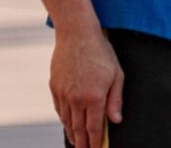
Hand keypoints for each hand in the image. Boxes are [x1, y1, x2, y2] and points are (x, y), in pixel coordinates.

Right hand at [51, 24, 122, 147]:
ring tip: (77, 142)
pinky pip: (59, 109)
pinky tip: (68, 124)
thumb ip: (116, 100)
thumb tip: (116, 121)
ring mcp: (63, 93)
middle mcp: (76, 98)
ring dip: (72, 134)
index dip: (94, 142)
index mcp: (94, 97)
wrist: (76, 34)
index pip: (93, 128)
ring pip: (67, 121)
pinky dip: (64, 119)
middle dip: (82, 143)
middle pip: (78, 128)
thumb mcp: (117, 74)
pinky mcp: (54, 87)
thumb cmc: (101, 52)